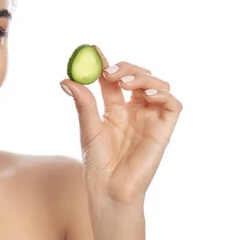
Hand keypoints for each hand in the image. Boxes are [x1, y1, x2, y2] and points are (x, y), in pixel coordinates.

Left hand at [60, 45, 182, 206]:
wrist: (109, 190)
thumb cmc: (97, 163)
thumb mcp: (88, 128)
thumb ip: (83, 103)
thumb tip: (66, 79)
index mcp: (114, 109)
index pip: (112, 79)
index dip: (105, 62)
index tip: (92, 49)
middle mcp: (134, 111)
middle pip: (136, 76)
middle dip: (125, 67)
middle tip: (109, 71)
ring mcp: (149, 119)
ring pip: (157, 85)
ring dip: (142, 77)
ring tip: (124, 82)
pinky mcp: (163, 130)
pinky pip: (173, 105)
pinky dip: (163, 94)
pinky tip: (146, 95)